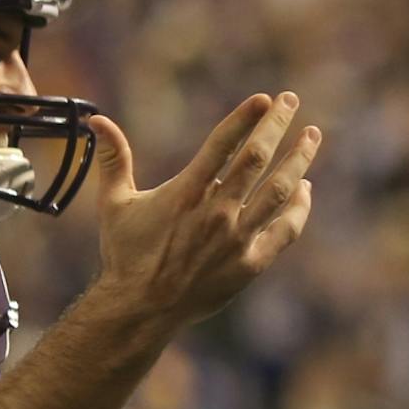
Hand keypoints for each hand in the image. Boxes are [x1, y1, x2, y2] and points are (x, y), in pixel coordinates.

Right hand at [91, 94, 320, 331]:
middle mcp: (216, 211)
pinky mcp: (250, 264)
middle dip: (277, 124)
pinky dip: (299, 208)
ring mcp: (236, 238)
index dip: (245, 118)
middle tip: (291, 100)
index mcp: (186, 192)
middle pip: (257, 158)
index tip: (264, 98)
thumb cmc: (126, 255)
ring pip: (279, 190)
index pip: (222, 143)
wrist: (141, 310)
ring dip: (299, 160)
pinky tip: (305, 189)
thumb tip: (97, 120)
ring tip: (311, 137)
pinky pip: (285, 230)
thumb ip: (113, 159)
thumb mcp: (114, 204)